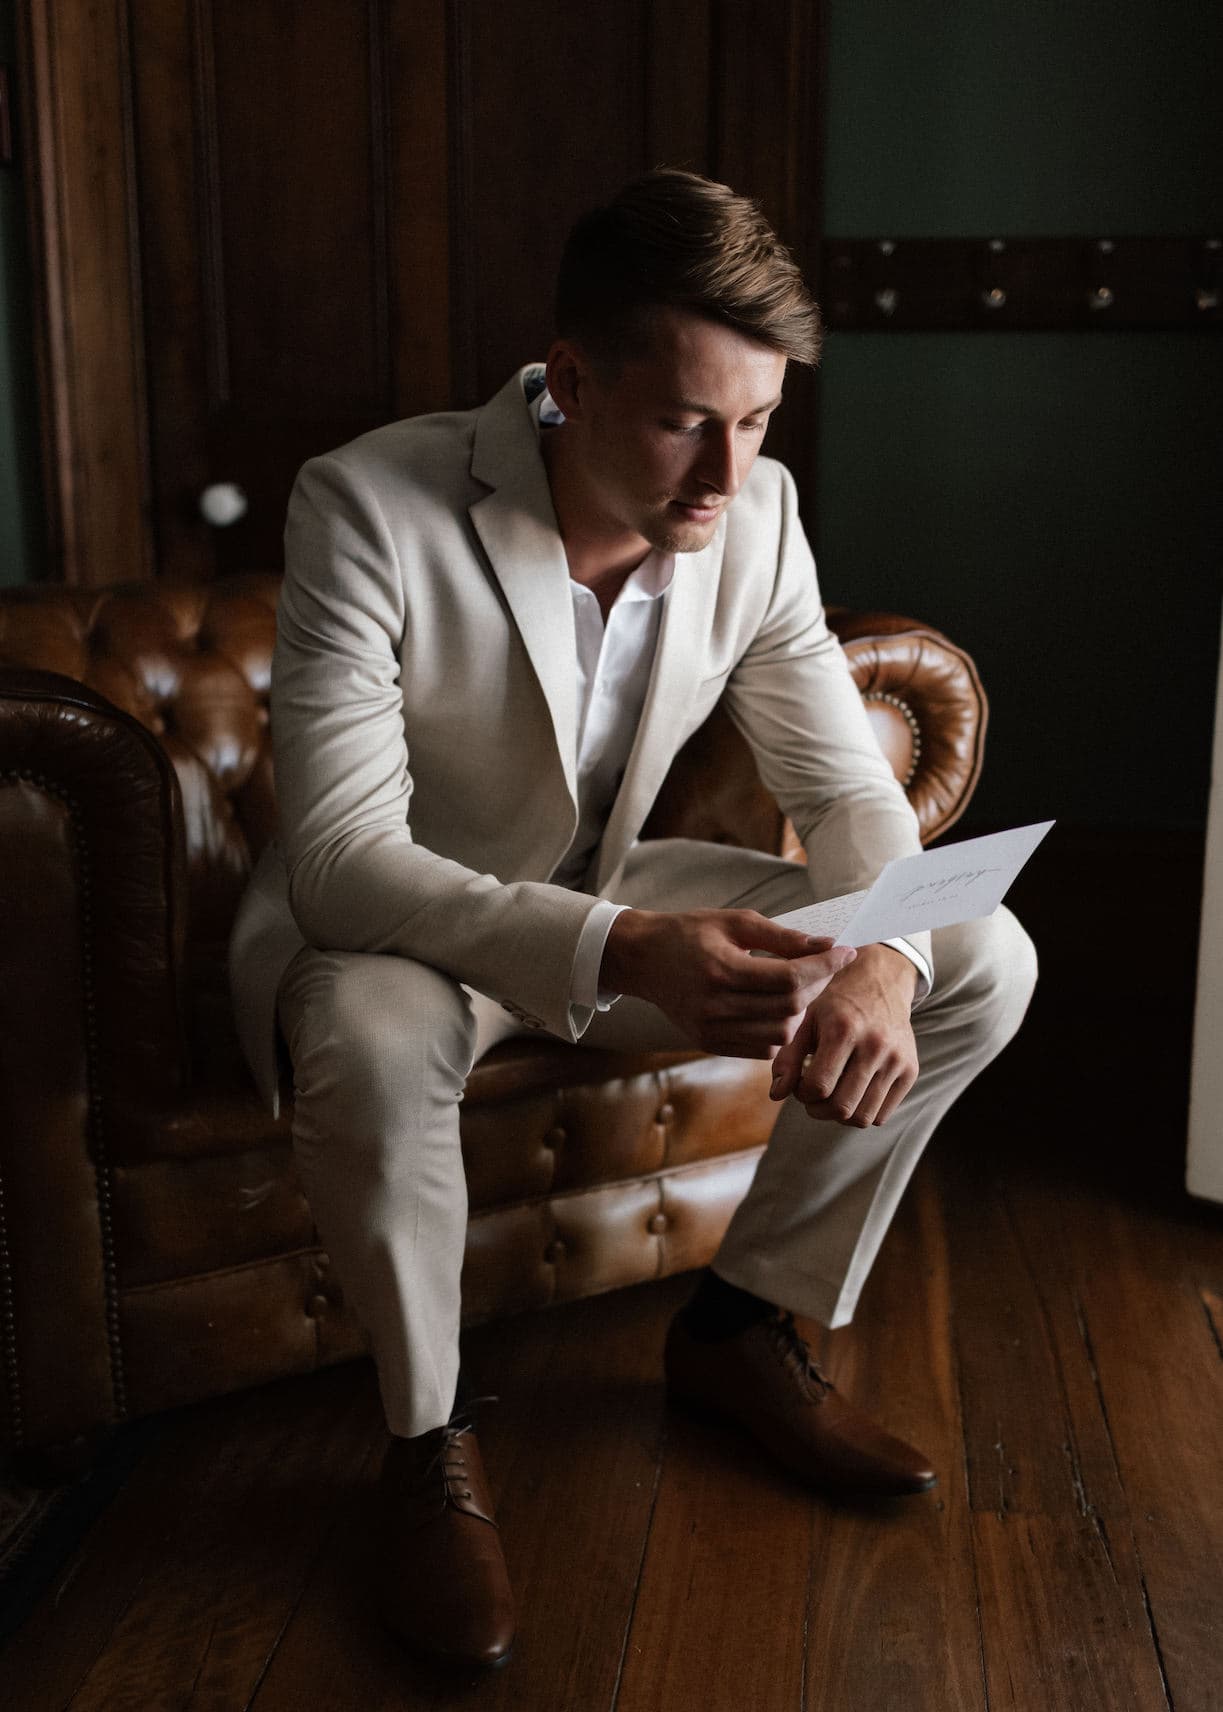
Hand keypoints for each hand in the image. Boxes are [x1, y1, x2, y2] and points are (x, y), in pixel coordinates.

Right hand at [600, 908, 856, 1058]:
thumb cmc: (689, 932)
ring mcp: (711, 1030)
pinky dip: (779, 1031)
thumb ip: (782, 937)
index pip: (790, 977)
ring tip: (798, 988)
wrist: (643, 959)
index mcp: (722, 969)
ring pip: (780, 1035)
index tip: (846, 952)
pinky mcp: (709, 1043)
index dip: (825, 966)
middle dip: (817, 986)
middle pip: (789, 1007)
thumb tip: (826, 946)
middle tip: (824, 967)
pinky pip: (762, 1049)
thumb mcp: (735, 922)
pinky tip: (777, 1008)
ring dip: (800, 1012)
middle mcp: (715, 1005)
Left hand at [769, 943, 918, 1126]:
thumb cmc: (836, 1003)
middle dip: (818, 1109)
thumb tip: (777, 1094)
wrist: (880, 982)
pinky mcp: (911, 1070)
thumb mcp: (806, 1019)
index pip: (818, 1086)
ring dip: (840, 1116)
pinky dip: (862, 1112)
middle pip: (841, 1108)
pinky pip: (882, 1115)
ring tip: (831, 1095)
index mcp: (844, 1029)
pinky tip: (852, 1092)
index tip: (799, 1084)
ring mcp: (897, 1059)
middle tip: (812, 1095)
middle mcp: (876, 1045)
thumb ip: (788, 1057)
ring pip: (863, 1117)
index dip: (801, 1094)